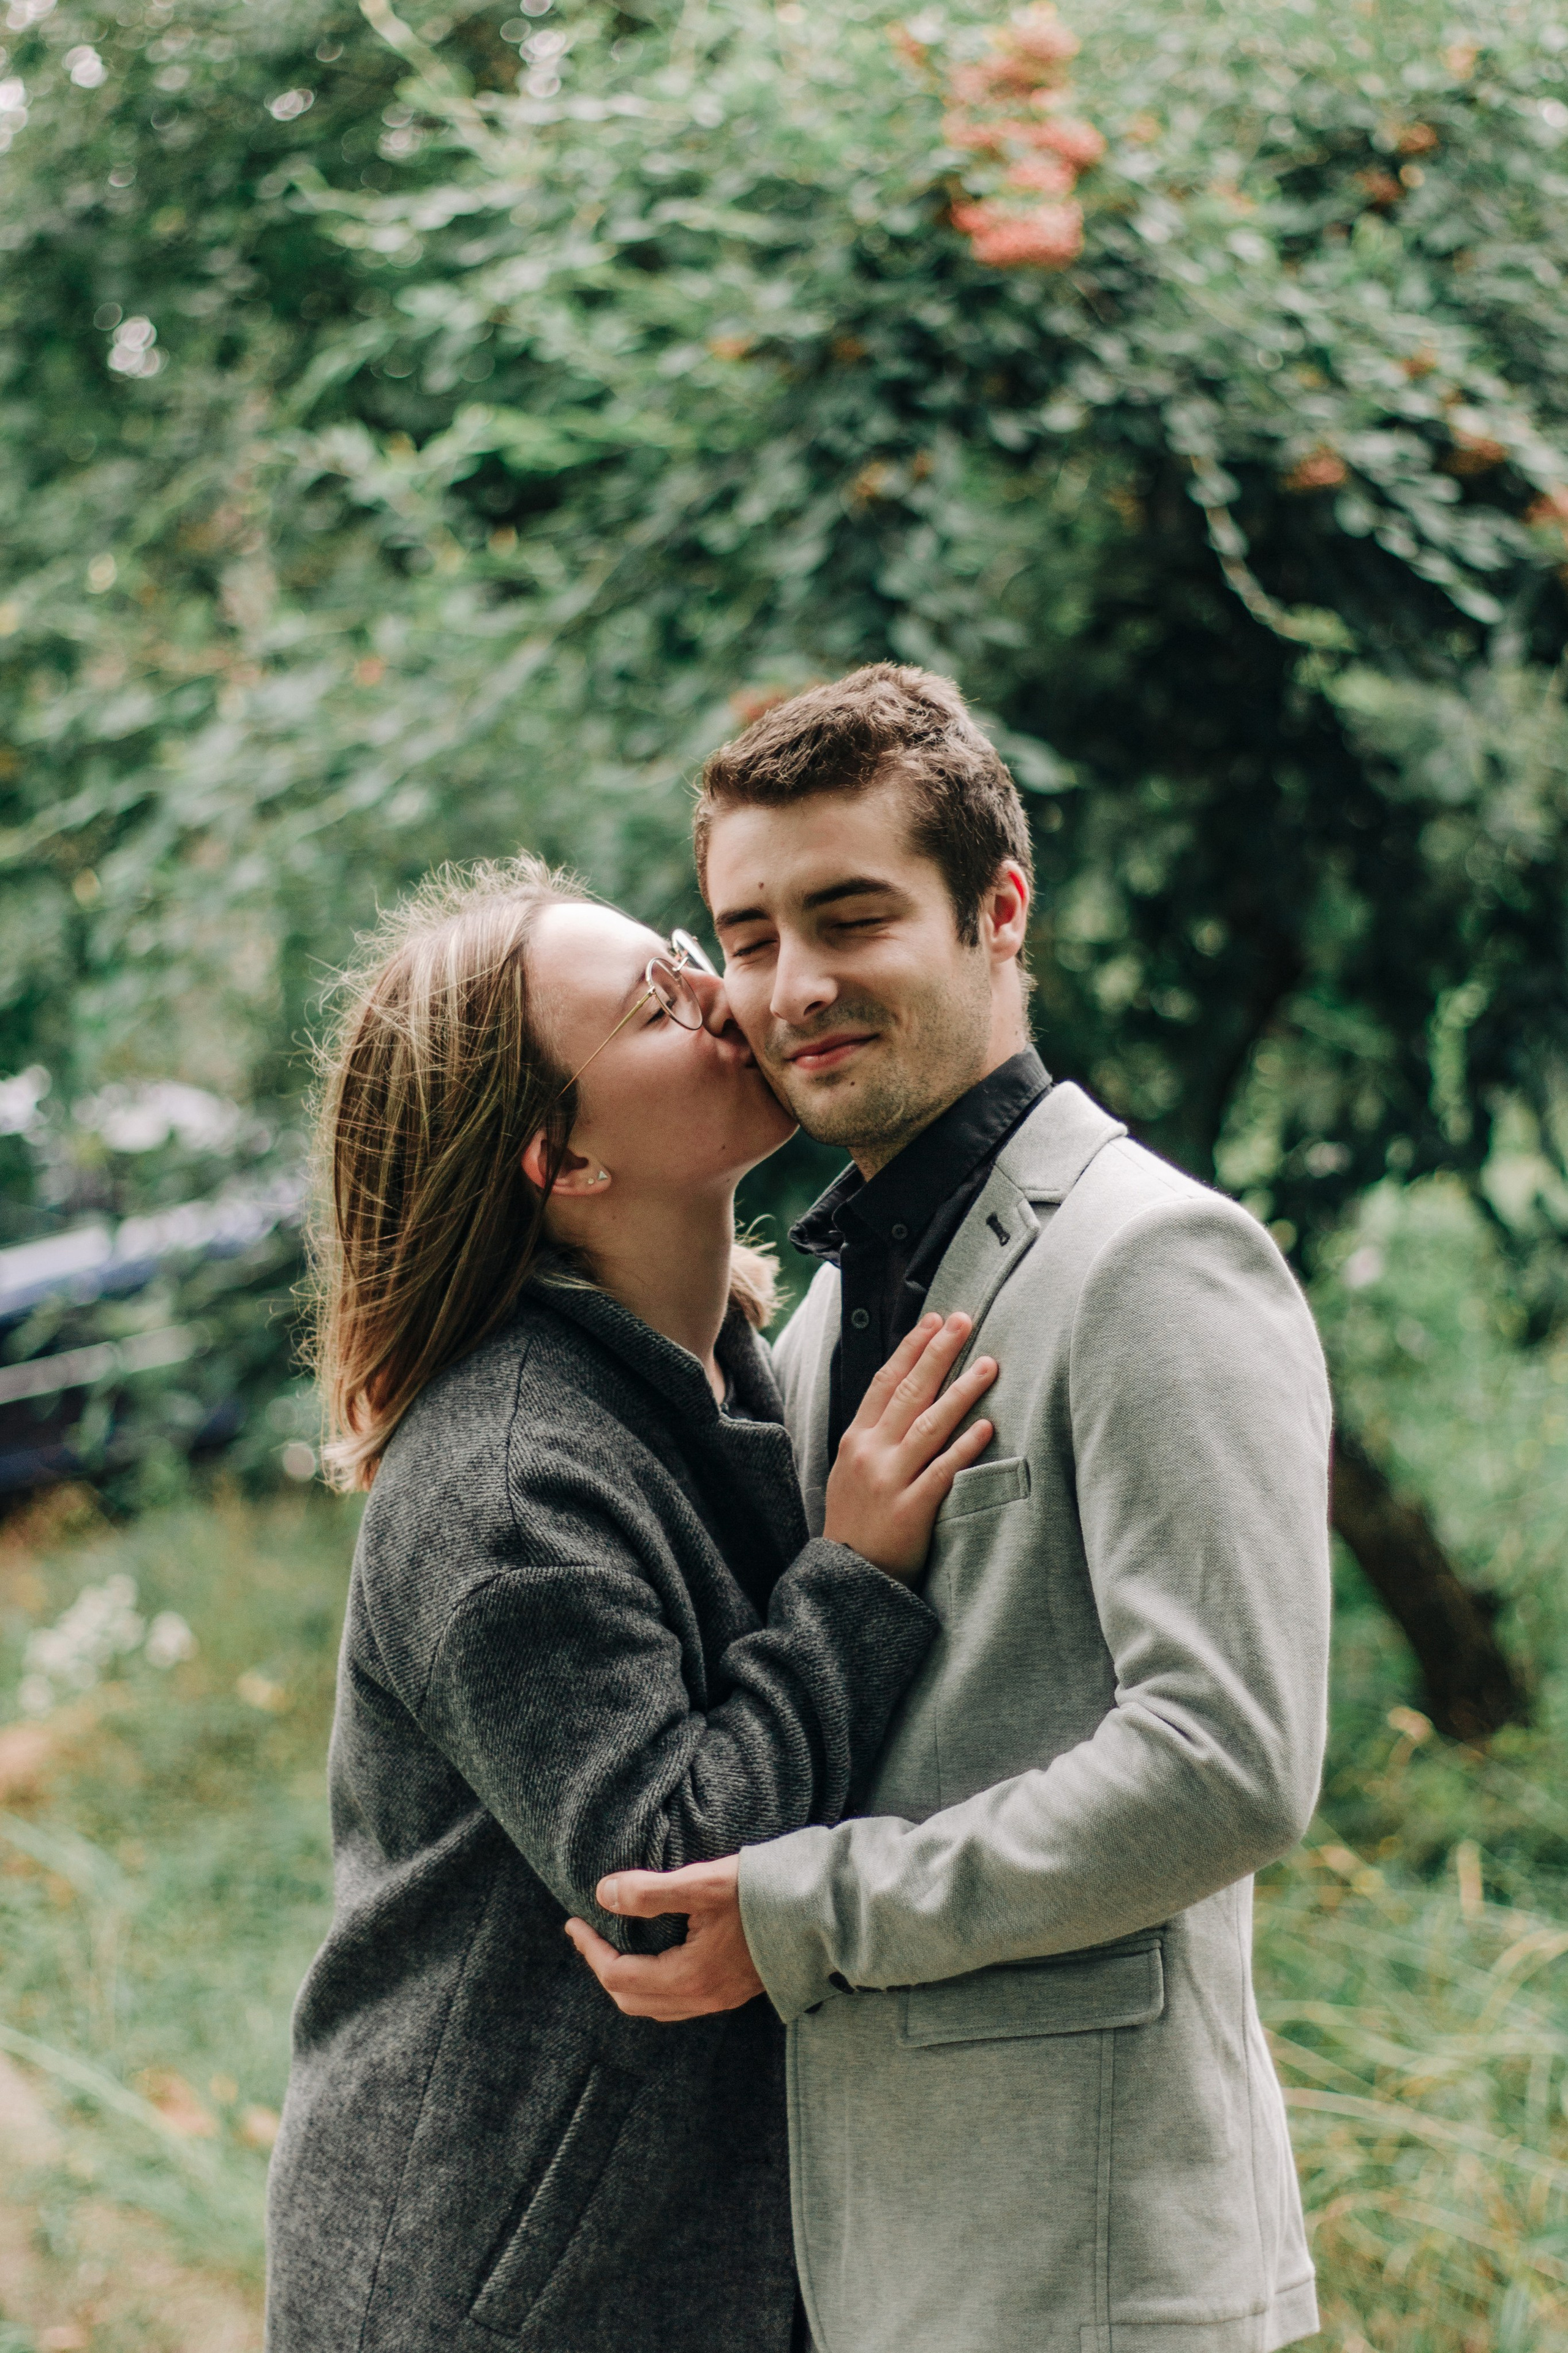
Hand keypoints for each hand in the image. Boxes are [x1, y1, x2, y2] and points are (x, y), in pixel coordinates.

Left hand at [565, 1857, 760, 2021]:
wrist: (824, 1915)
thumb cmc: (765, 1895)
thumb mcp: (704, 1884)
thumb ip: (651, 1891)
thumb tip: (603, 1894)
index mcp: (689, 1977)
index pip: (618, 1976)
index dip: (590, 1950)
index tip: (574, 1921)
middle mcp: (702, 1998)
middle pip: (632, 2000)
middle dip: (604, 1969)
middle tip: (588, 1935)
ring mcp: (720, 1999)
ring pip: (656, 2006)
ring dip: (627, 1981)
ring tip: (615, 1946)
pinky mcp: (733, 1991)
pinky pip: (678, 2001)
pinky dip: (653, 1984)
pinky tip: (657, 1956)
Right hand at [823, 1310, 997, 1578]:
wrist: (845, 1575)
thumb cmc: (856, 1519)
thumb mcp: (850, 1468)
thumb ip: (875, 1433)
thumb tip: (906, 1394)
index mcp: (856, 1439)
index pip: (885, 1381)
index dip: (911, 1348)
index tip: (933, 1320)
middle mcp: (870, 1453)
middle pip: (909, 1392)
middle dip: (938, 1352)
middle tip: (963, 1320)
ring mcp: (889, 1481)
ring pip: (929, 1425)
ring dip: (961, 1391)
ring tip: (988, 1364)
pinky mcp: (911, 1511)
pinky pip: (942, 1471)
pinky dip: (964, 1447)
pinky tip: (986, 1426)